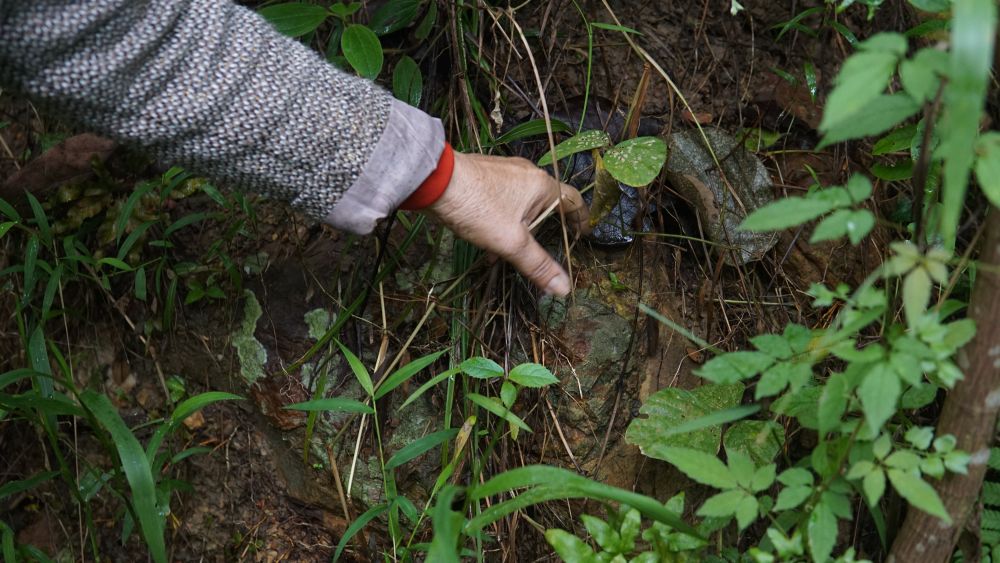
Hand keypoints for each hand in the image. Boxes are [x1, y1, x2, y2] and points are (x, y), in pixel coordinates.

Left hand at [425, 152, 588, 295]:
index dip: (581, 219)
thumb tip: (564, 288)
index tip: (582, 235)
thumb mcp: (511, 243)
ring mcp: (505, 171)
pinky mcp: (485, 174)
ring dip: (521, 226)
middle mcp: (527, 173)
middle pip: (547, 202)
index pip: (573, 200)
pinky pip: (503, 198)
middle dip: (546, 227)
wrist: (433, 181)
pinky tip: (487, 239)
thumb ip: (538, 265)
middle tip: (548, 246)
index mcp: (541, 185)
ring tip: (511, 251)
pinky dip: (504, 218)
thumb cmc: (477, 208)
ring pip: (522, 202)